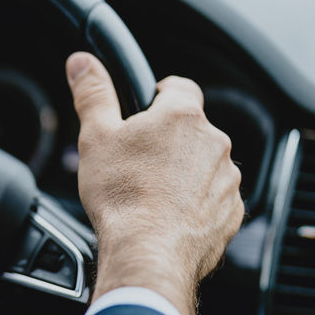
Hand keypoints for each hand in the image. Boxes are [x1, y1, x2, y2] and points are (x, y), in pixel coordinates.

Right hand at [66, 52, 243, 314]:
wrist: (149, 253)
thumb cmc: (123, 196)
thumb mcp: (95, 137)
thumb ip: (92, 94)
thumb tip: (82, 62)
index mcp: (182, 115)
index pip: (179, 86)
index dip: (161, 93)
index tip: (148, 105)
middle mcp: (214, 142)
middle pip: (192, 129)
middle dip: (169, 140)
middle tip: (138, 161)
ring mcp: (227, 179)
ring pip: (205, 165)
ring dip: (185, 172)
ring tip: (152, 194)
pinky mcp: (232, 212)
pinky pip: (215, 199)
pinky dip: (197, 204)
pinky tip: (169, 216)